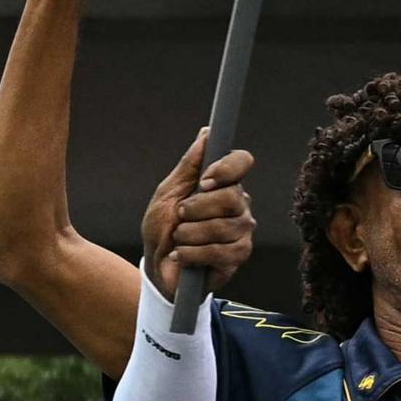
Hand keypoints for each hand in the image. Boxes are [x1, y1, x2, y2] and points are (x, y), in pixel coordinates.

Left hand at [142, 128, 254, 297]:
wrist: (158, 267)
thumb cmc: (164, 227)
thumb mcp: (169, 193)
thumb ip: (189, 165)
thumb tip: (206, 133)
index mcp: (224, 183)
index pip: (242, 161)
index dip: (226, 169)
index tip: (203, 182)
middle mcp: (239, 204)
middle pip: (232, 196)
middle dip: (196, 208)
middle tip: (181, 216)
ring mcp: (242, 231)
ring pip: (223, 226)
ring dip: (189, 234)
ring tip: (179, 239)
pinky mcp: (238, 256)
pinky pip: (220, 251)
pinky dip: (192, 254)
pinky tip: (182, 255)